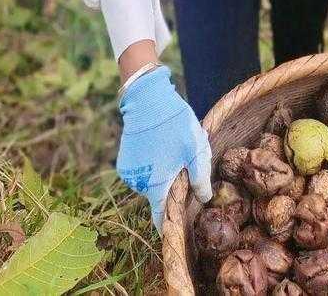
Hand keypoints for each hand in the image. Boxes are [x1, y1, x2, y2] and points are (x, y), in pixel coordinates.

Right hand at [116, 64, 211, 233]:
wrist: (146, 98)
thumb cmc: (174, 124)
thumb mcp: (196, 150)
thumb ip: (201, 179)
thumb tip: (204, 198)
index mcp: (156, 186)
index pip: (162, 219)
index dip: (171, 225)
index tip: (179, 228)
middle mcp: (138, 184)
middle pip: (159, 195)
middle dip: (173, 185)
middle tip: (186, 164)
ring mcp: (128, 172)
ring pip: (150, 181)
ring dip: (163, 171)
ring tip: (174, 148)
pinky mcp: (124, 160)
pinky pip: (142, 170)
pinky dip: (152, 163)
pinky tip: (161, 143)